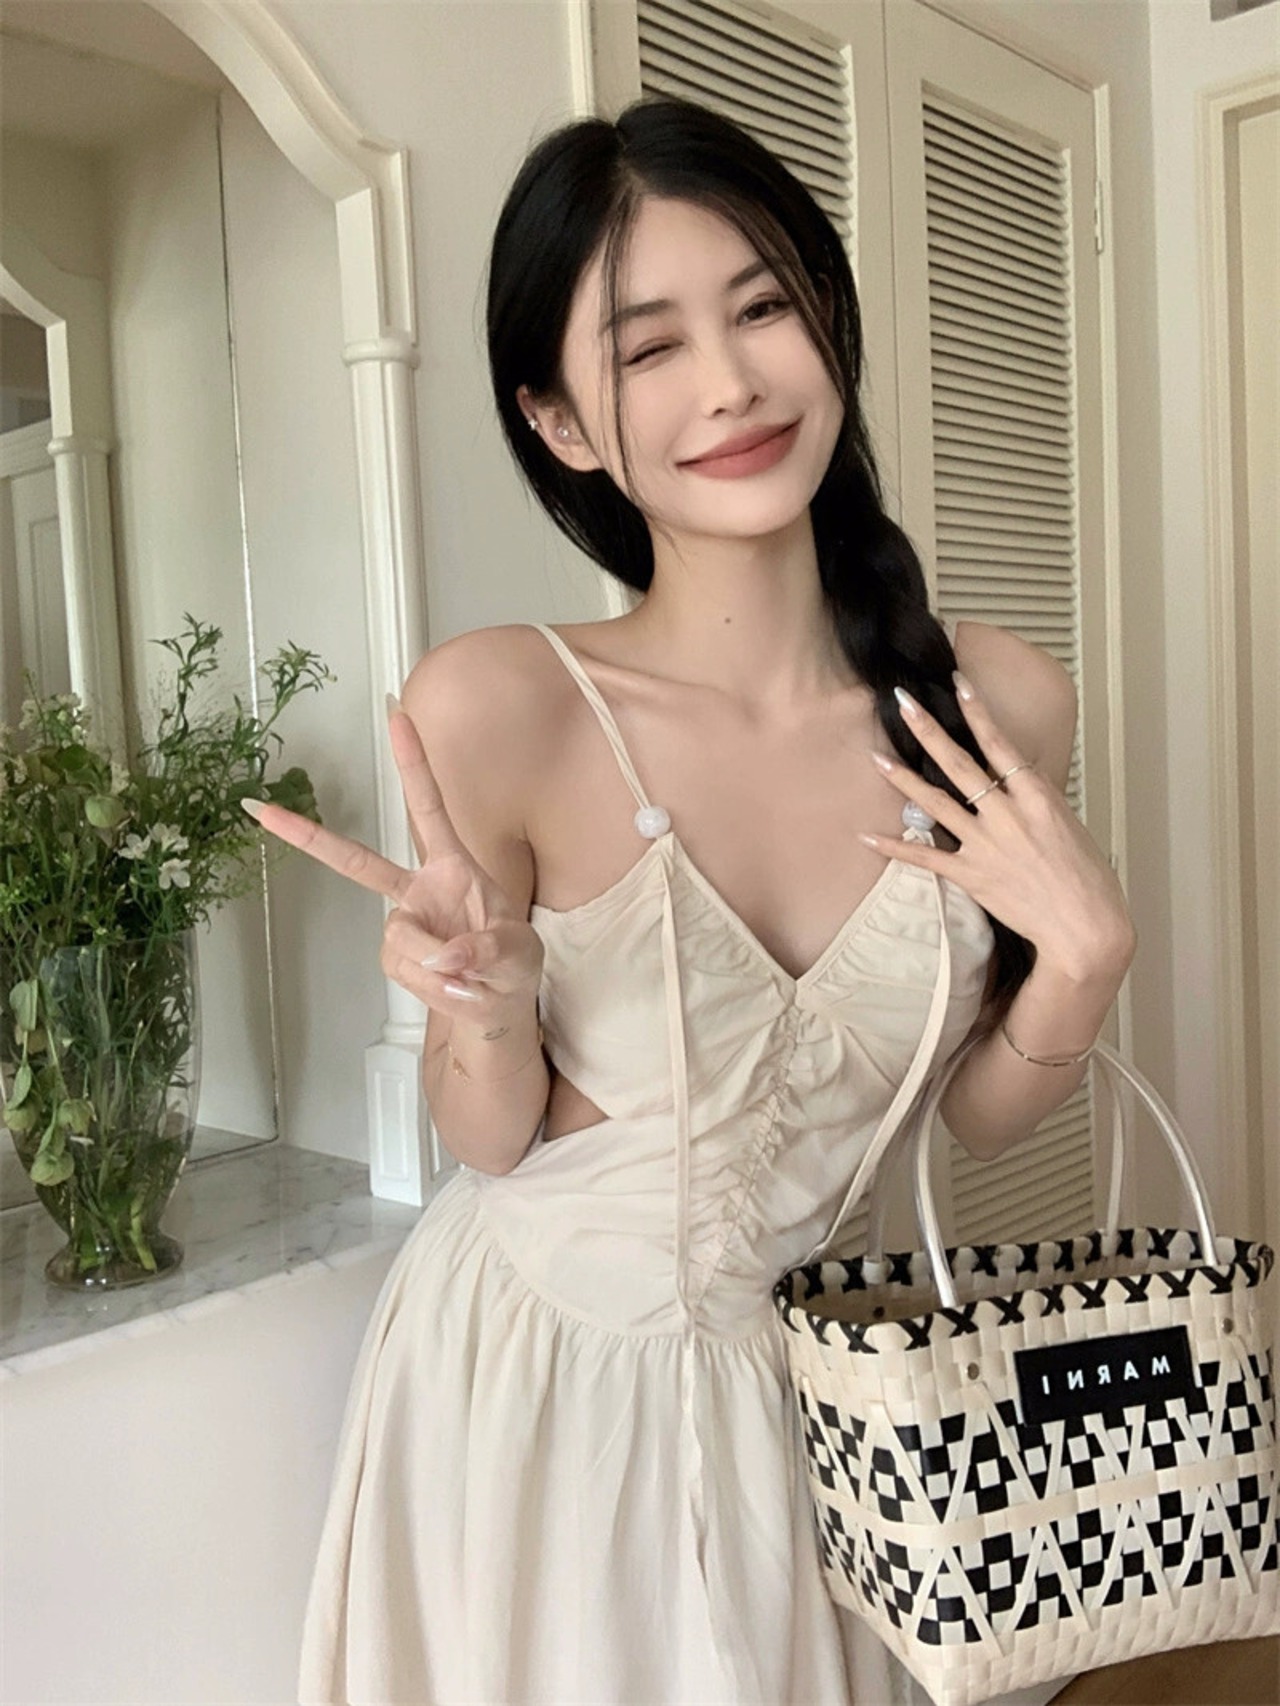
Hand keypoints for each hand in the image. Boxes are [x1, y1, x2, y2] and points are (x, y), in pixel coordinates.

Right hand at [242, 705, 543, 1026]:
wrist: (499, 1004)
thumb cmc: (512, 963)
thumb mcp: (519, 951)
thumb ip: (487, 949)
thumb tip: (443, 955)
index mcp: (452, 865)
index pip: (429, 807)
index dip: (413, 764)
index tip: (397, 716)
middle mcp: (419, 888)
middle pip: (358, 861)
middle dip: (310, 838)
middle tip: (264, 811)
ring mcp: (403, 922)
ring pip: (403, 939)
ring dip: (441, 965)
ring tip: (473, 977)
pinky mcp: (395, 956)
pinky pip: (405, 969)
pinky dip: (435, 986)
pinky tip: (457, 988)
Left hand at [858, 673, 1135, 982]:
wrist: (1084, 927)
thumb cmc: (1085, 877)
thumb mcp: (1068, 823)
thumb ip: (1036, 796)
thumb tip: (1017, 772)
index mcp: (1037, 797)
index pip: (1000, 743)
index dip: (977, 711)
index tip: (958, 682)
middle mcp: (1008, 815)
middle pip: (960, 763)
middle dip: (928, 729)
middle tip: (902, 701)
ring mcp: (986, 845)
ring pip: (936, 803)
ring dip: (903, 779)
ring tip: (876, 757)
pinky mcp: (972, 875)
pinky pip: (926, 857)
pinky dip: (896, 848)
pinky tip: (868, 836)